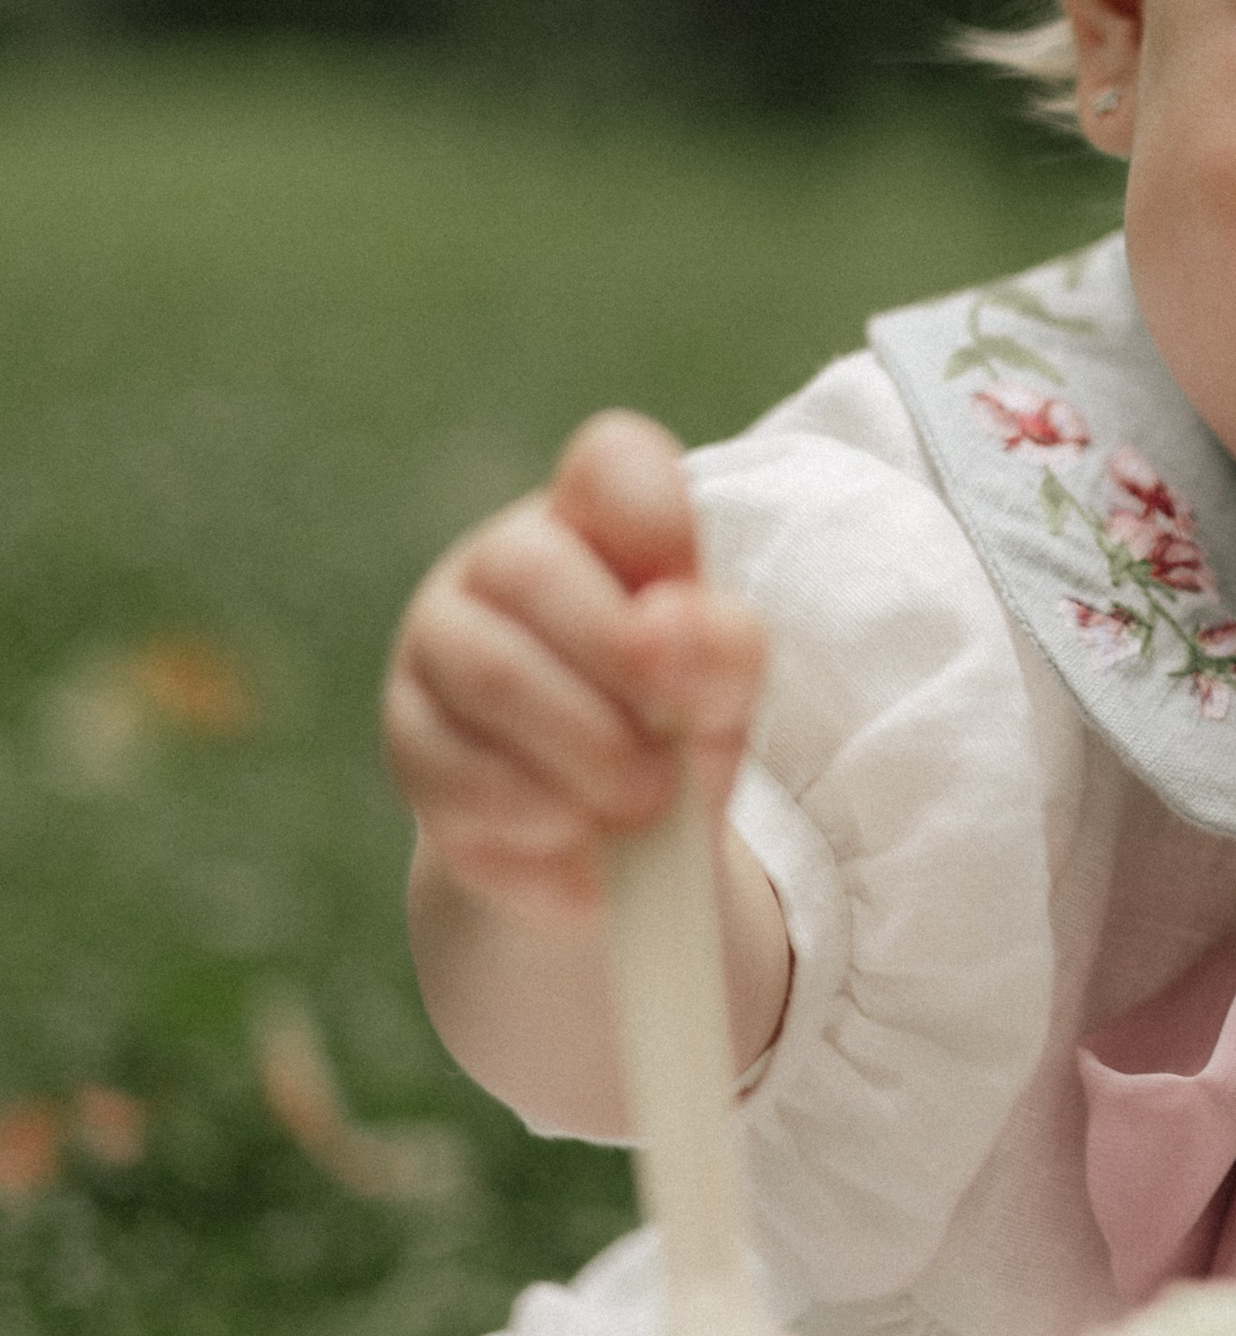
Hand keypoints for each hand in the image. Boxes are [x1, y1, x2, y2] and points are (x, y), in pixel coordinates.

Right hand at [385, 411, 767, 931]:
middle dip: (618, 664)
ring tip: (644, 811)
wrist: (606, 843)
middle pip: (529, 568)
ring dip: (580, 752)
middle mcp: (500, 566)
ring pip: (487, 674)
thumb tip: (674, 630)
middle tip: (674, 747)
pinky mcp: (412, 748)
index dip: (656, 522)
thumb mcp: (722, 692)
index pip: (611, 463)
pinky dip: (536, 836)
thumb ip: (722, 650)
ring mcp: (438, 651)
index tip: (688, 604)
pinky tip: (590, 872)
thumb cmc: (672, 728)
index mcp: (596, 522)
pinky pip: (454, 781)